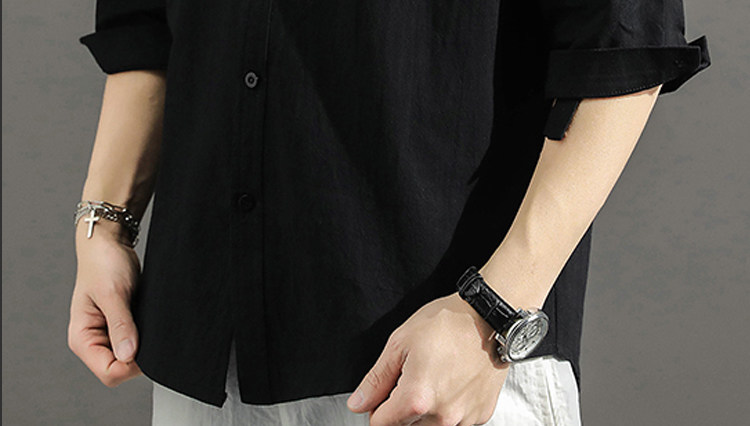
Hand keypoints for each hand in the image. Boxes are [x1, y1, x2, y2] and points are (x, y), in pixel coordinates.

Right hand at [67, 218, 142, 386]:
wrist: (109, 242)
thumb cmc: (103, 263)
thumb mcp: (113, 293)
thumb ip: (121, 325)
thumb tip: (128, 356)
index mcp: (82, 338)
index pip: (109, 372)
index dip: (131, 365)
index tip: (146, 345)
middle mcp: (94, 341)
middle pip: (120, 369)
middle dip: (139, 357)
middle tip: (151, 331)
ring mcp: (108, 335)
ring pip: (131, 358)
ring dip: (144, 346)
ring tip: (149, 322)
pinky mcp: (122, 326)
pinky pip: (137, 343)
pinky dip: (146, 337)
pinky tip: (151, 321)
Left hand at [347, 292, 509, 424]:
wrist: (490, 318)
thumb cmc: (448, 324)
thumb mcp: (400, 343)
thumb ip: (376, 379)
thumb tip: (358, 403)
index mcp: (416, 399)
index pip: (380, 424)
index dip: (377, 407)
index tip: (386, 391)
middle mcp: (442, 417)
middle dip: (401, 409)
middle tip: (412, 378)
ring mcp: (464, 419)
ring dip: (426, 411)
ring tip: (435, 378)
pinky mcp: (481, 415)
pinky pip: (456, 422)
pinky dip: (449, 408)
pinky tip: (452, 382)